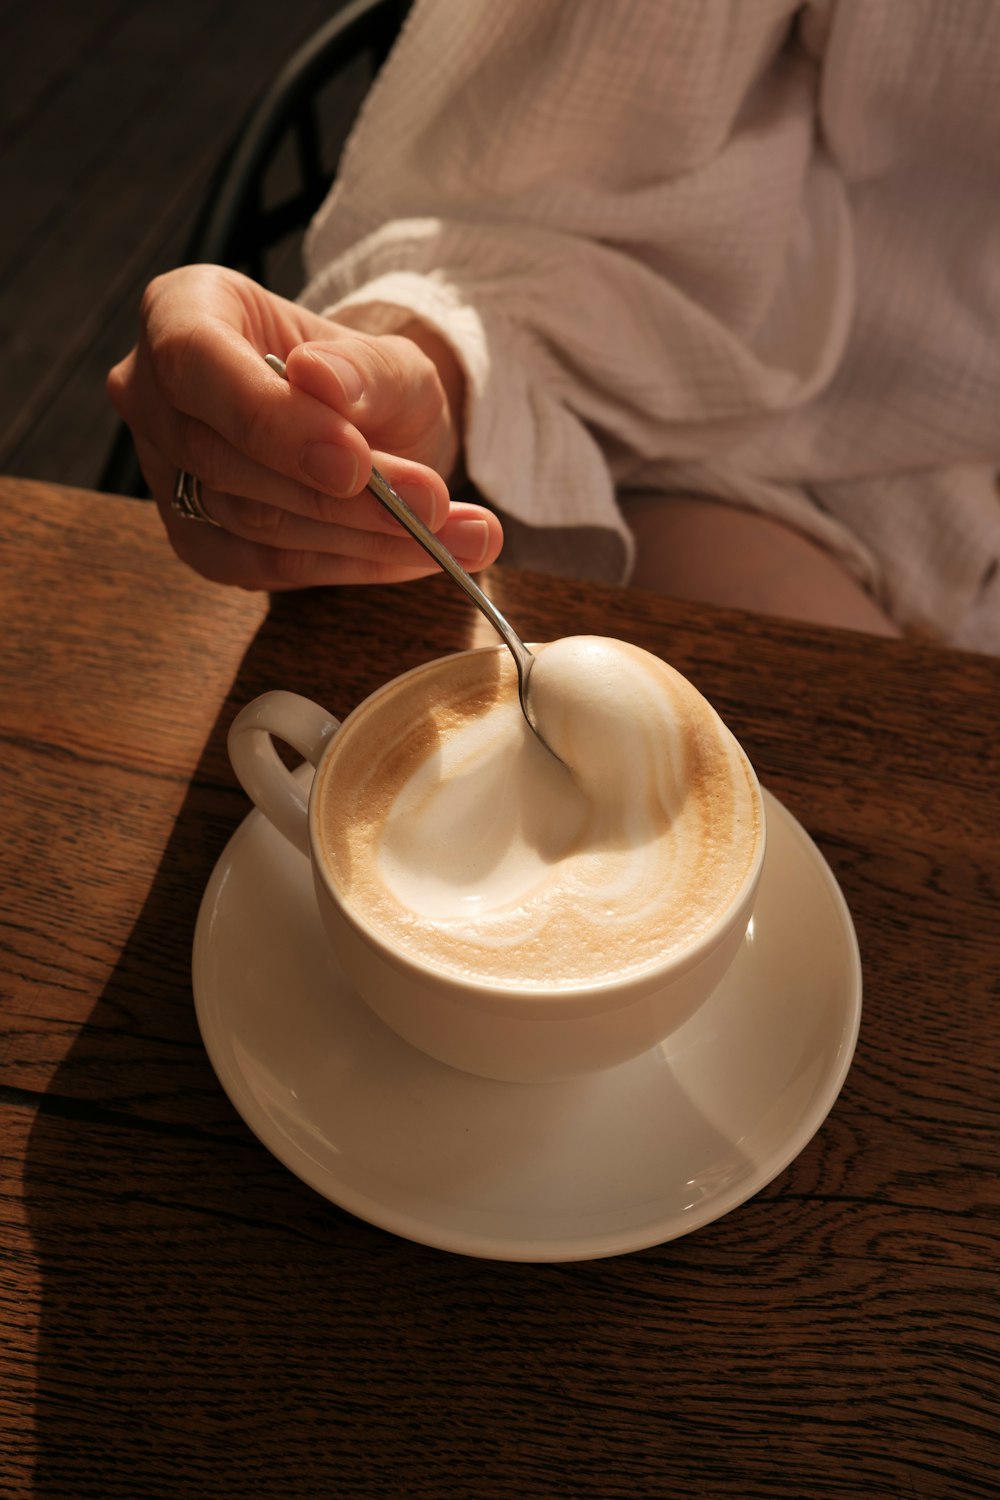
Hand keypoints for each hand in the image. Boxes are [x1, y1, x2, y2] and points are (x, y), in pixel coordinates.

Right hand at [106, 264, 502, 587]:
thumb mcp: (390, 359)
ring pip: (252, 522)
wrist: (370, 427)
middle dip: (339, 497)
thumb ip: (363, 370)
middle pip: (226, 460)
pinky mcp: (198, 541)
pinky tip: (415, 556)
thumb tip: (320, 379)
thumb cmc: (368, 380)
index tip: (353, 461)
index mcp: (181, 311)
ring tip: (458, 536)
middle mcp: (154, 394)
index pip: (195, 363)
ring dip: (362, 537)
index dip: (271, 420)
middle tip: (431, 507)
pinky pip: (267, 568)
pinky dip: (350, 566)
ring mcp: (168, 474)